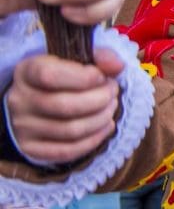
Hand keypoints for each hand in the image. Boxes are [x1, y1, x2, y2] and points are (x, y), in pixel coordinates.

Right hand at [6, 48, 122, 164]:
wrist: (38, 101)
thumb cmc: (64, 77)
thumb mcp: (76, 60)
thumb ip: (99, 57)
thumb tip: (118, 65)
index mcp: (27, 72)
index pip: (50, 75)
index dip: (84, 77)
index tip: (102, 77)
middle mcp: (20, 101)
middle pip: (65, 106)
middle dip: (100, 99)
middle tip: (113, 92)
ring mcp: (23, 128)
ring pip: (70, 130)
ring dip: (101, 118)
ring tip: (111, 106)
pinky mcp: (32, 149)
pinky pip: (67, 151)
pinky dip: (94, 139)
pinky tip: (106, 126)